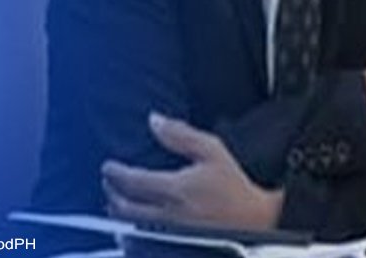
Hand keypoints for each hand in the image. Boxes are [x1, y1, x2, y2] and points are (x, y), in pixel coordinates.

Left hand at [102, 113, 282, 229]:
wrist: (256, 221)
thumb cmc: (234, 188)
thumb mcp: (212, 151)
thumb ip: (180, 135)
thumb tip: (154, 120)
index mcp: (175, 189)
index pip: (131, 181)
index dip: (114, 173)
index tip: (108, 167)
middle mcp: (167, 216)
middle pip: (123, 207)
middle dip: (111, 192)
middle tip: (109, 182)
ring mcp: (168, 235)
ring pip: (128, 227)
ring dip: (116, 212)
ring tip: (116, 200)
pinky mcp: (171, 247)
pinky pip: (139, 242)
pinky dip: (129, 232)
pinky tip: (130, 224)